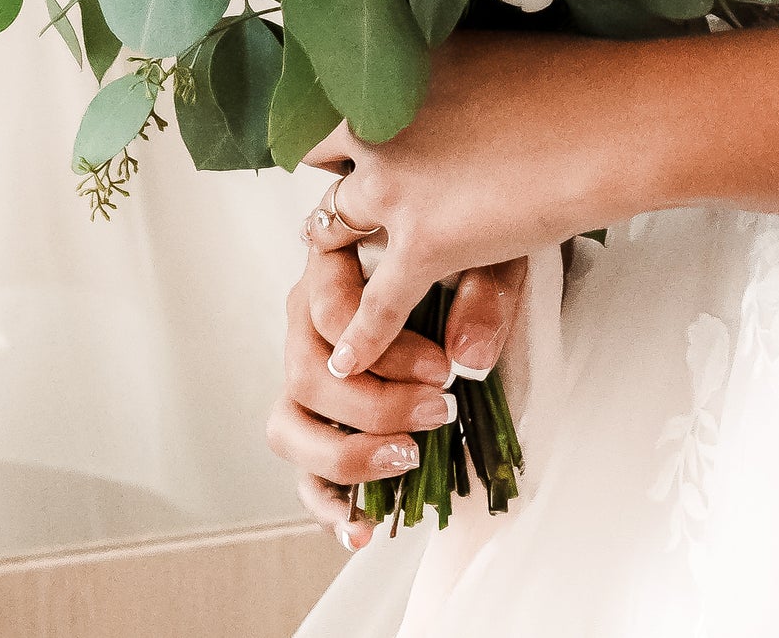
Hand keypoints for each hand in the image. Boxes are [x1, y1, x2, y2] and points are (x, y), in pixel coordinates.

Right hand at [267, 241, 524, 551]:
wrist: (474, 257)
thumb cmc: (470, 248)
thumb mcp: (490, 255)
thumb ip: (482, 295)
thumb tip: (467, 359)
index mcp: (330, 268)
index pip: (328, 313)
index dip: (383, 350)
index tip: (443, 368)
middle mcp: (307, 324)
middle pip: (305, 375)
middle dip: (373, 405)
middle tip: (439, 410)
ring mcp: (310, 378)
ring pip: (288, 426)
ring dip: (344, 455)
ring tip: (405, 460)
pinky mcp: (324, 423)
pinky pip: (304, 470)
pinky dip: (327, 504)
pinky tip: (362, 530)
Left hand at [302, 30, 655, 377]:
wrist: (612, 119)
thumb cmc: (564, 80)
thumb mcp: (479, 63)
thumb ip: (435, 87)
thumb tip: (409, 103)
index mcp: (386, 76)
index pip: (326, 104)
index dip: (337, 131)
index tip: (346, 147)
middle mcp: (374, 125)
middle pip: (314, 160)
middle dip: (327, 183)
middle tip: (345, 206)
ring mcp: (394, 186)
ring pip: (330, 230)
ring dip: (333, 257)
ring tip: (336, 281)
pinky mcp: (425, 244)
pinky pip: (375, 303)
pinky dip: (360, 339)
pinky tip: (345, 363)